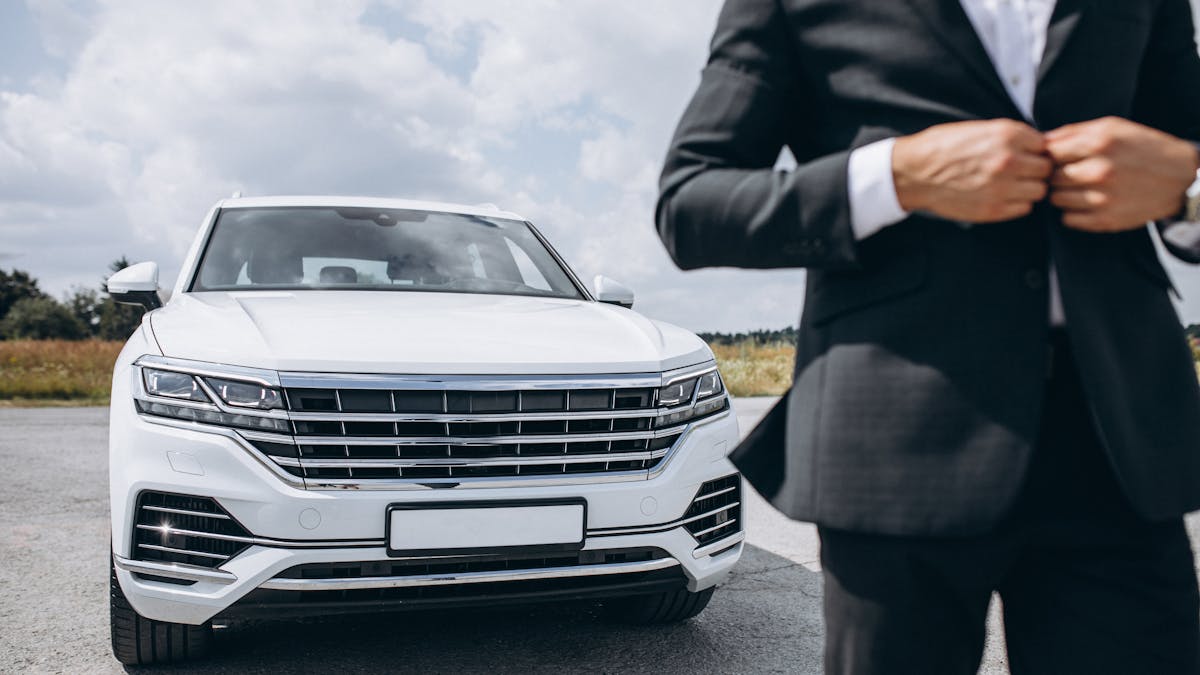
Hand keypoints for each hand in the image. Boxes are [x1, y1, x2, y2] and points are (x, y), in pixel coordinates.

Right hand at [892, 119, 1051, 221]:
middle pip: (1046, 168)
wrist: (915, 172)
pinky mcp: (993, 209)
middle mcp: (1008, 161)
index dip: (1035, 150)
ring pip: (1039, 190)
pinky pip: (1024, 208)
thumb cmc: (942, 147)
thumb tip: (1037, 145)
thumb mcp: (978, 128)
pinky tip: (1002, 195)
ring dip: (1029, 187)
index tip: (1026, 154)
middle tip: (1021, 170)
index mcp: (1005, 135)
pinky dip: (1017, 203)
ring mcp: (1002, 187)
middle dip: (1035, 169)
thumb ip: (1010, 135)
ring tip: (1012, 184)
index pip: (1044, 145)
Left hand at [1045, 116, 1199, 231]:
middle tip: (1072, 172)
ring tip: (1080, 187)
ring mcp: (1102, 198)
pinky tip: (1087, 201)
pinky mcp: (1105, 220)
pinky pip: (1067, 219)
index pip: (1049, 152)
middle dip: (1056, 174)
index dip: (1050, 155)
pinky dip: (1072, 211)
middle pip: (1050, 176)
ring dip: (1062, 194)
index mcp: (1100, 143)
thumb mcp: (1112, 128)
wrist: (1181, 177)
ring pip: (1055, 199)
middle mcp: (1100, 171)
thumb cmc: (1143, 148)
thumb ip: (1073, 132)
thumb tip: (1039, 141)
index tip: (1058, 157)